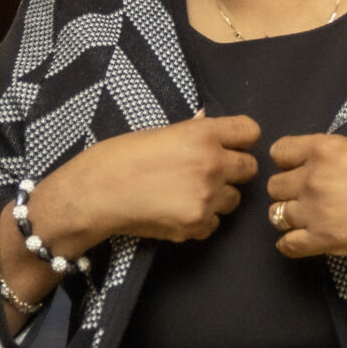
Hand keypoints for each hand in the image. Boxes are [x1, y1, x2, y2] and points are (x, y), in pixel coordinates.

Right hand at [26, 114, 260, 250]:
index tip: (230, 144)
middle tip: (207, 172)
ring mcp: (207, 197)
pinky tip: (177, 212)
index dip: (240, 139)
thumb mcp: (159, 132)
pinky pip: (214, 223)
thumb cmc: (120, 156)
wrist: (96, 193)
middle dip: (233, 170)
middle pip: (249, 168)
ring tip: (188, 194)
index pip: (250, 131)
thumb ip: (193, 131)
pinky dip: (201, 220)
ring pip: (234, 200)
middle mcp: (212, 164)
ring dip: (218, 197)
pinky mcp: (197, 225)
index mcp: (203, 134)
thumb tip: (210, 122)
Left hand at [265, 137, 346, 259]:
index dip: (288, 161)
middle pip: (275, 186)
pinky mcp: (323, 240)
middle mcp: (313, 177)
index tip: (298, 168)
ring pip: (276, 215)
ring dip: (290, 216)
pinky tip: (304, 240)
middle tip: (309, 196)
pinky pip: (287, 245)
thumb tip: (325, 162)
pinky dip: (291, 243)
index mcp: (326, 149)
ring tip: (310, 219)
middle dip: (288, 190)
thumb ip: (339, 154)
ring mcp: (315, 211)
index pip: (280, 151)